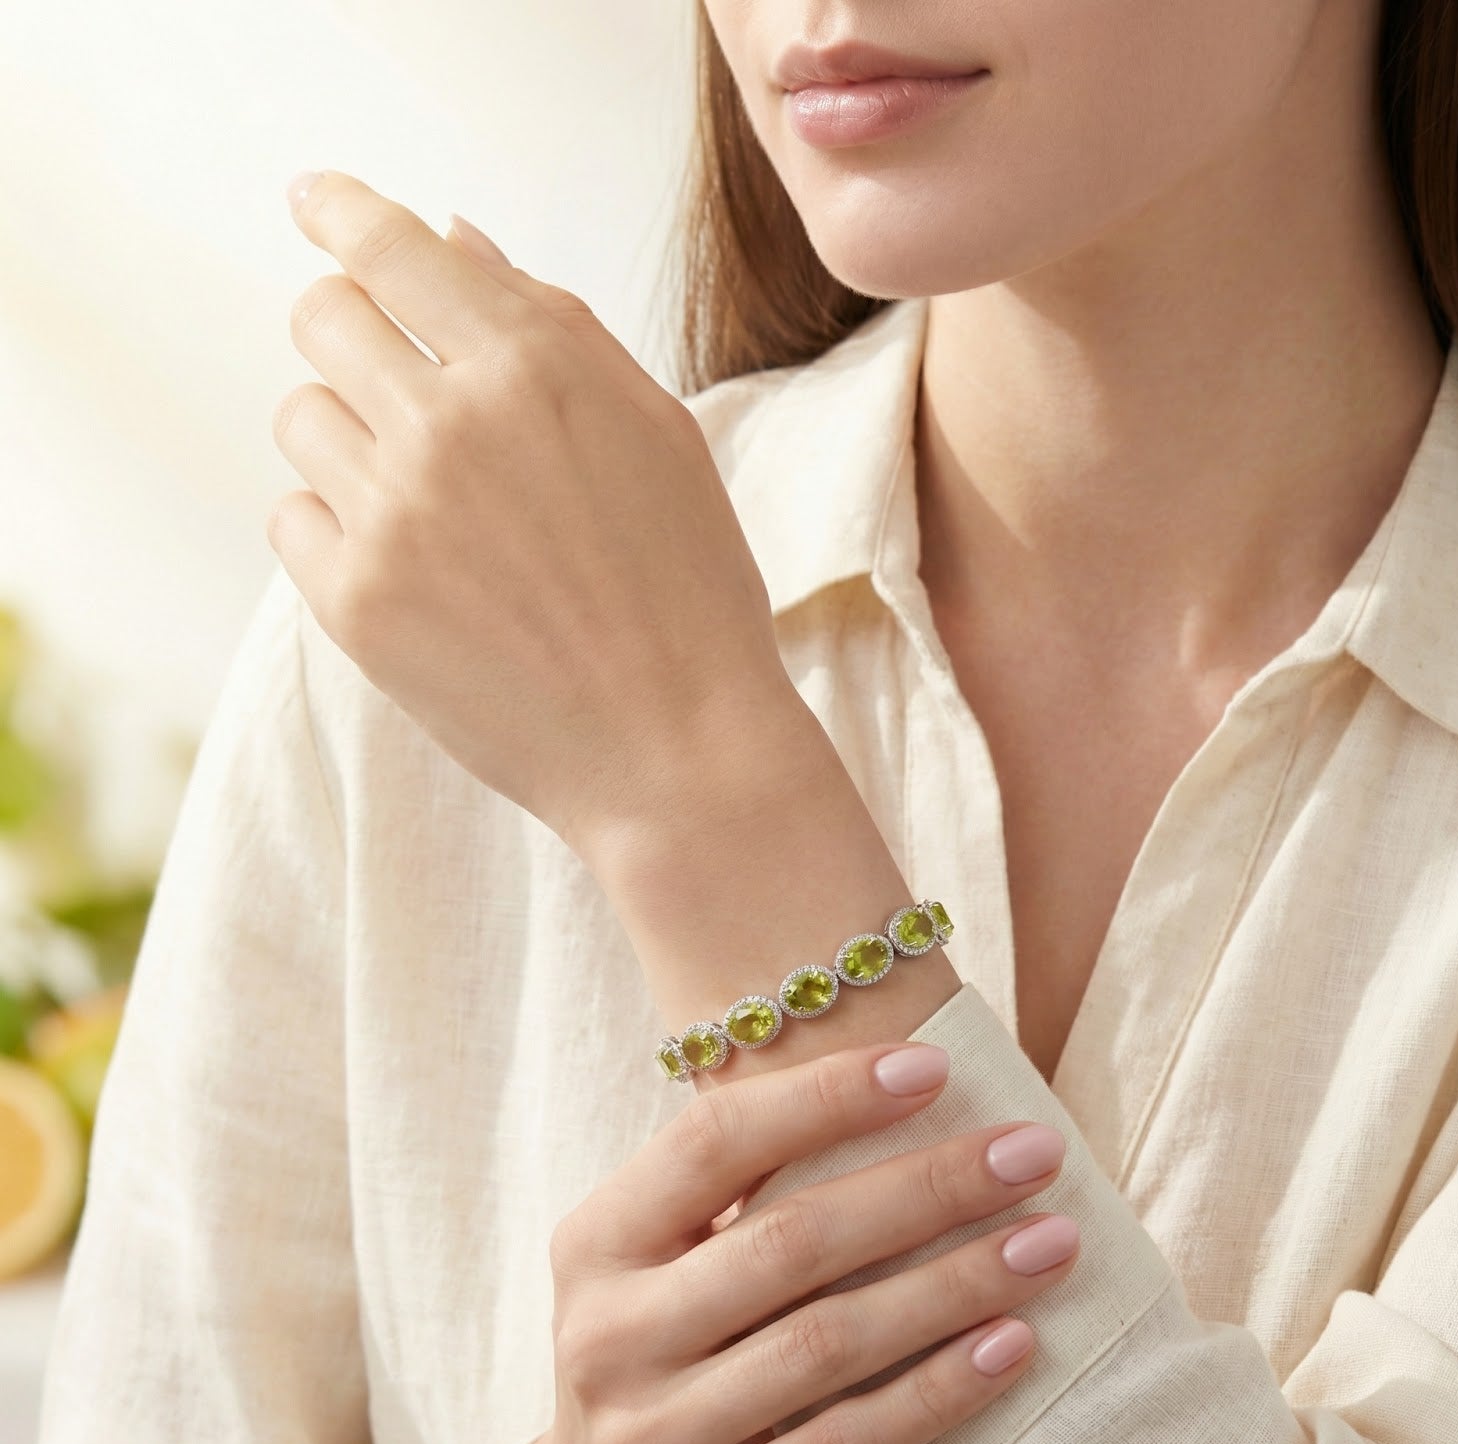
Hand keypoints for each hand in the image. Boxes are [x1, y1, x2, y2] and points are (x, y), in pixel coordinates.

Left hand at [267, 170, 793, 848]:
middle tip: (405, 387)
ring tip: (435, 505)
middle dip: (356, 333)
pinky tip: (416, 567)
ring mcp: (392, 517)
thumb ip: (554, 326)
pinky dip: (339, 528)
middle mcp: (447, 426)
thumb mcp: (659, 432)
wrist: (678, 750)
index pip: (392, 246)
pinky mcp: (355, 602)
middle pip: (323, 318)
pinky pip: (293, 517)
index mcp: (534, 367)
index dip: (342, 212)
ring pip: (302, 418)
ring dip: (355, 439)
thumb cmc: (688, 592)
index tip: (317, 204)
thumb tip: (456, 243)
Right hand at [505, 1039, 1081, 1443]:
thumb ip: (751, 1188)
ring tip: (1048, 1243)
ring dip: (955, 1284)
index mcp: (597, 1240)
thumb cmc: (678, 1348)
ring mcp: (648, 1437)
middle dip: (927, 1186)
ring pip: (828, 1340)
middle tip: (1033, 1154)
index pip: (714, 1140)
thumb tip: (920, 1088)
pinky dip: (938, 1390)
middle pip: (790, 1238)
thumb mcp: (672, 1259)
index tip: (936, 1067)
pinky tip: (1011, 1346)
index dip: (826, 1096)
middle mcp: (606, 1333)